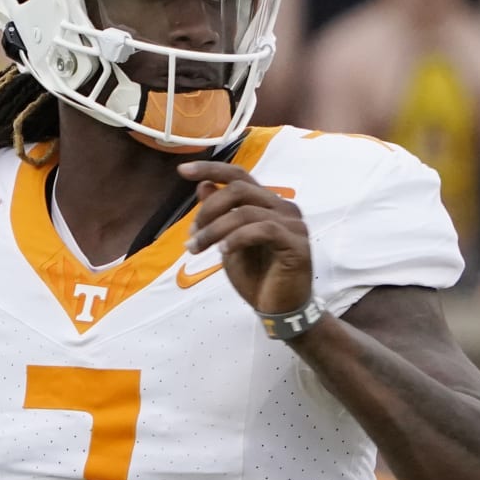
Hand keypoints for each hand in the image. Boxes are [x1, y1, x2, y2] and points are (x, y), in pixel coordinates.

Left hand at [180, 161, 310, 314]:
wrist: (277, 310)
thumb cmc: (256, 277)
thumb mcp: (228, 243)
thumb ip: (219, 216)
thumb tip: (203, 186)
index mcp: (267, 203)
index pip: (239, 176)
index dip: (211, 169)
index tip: (182, 171)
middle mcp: (283, 207)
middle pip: (239, 189)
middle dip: (208, 210)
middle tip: (192, 235)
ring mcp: (293, 223)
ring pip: (246, 211)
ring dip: (214, 230)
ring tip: (197, 248)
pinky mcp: (296, 242)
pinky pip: (262, 230)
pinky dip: (237, 238)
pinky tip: (223, 252)